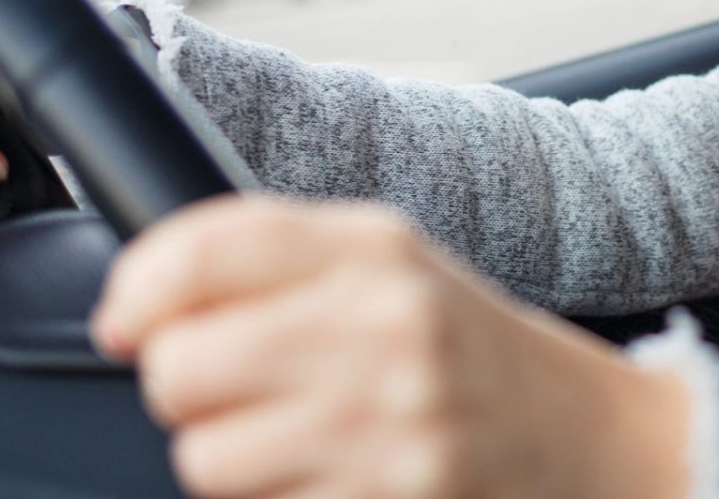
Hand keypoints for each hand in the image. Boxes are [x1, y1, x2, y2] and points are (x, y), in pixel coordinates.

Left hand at [93, 195, 693, 498]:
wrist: (593, 441)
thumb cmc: (475, 355)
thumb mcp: (396, 269)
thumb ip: (282, 262)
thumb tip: (142, 302)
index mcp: (378, 248)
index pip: (210, 245)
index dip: (138, 287)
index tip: (125, 319)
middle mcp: (385, 325)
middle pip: (182, 363)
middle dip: (181, 385)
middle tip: (224, 386)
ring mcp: (391, 421)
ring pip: (205, 455)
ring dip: (225, 456)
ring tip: (290, 437)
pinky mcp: (395, 498)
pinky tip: (330, 474)